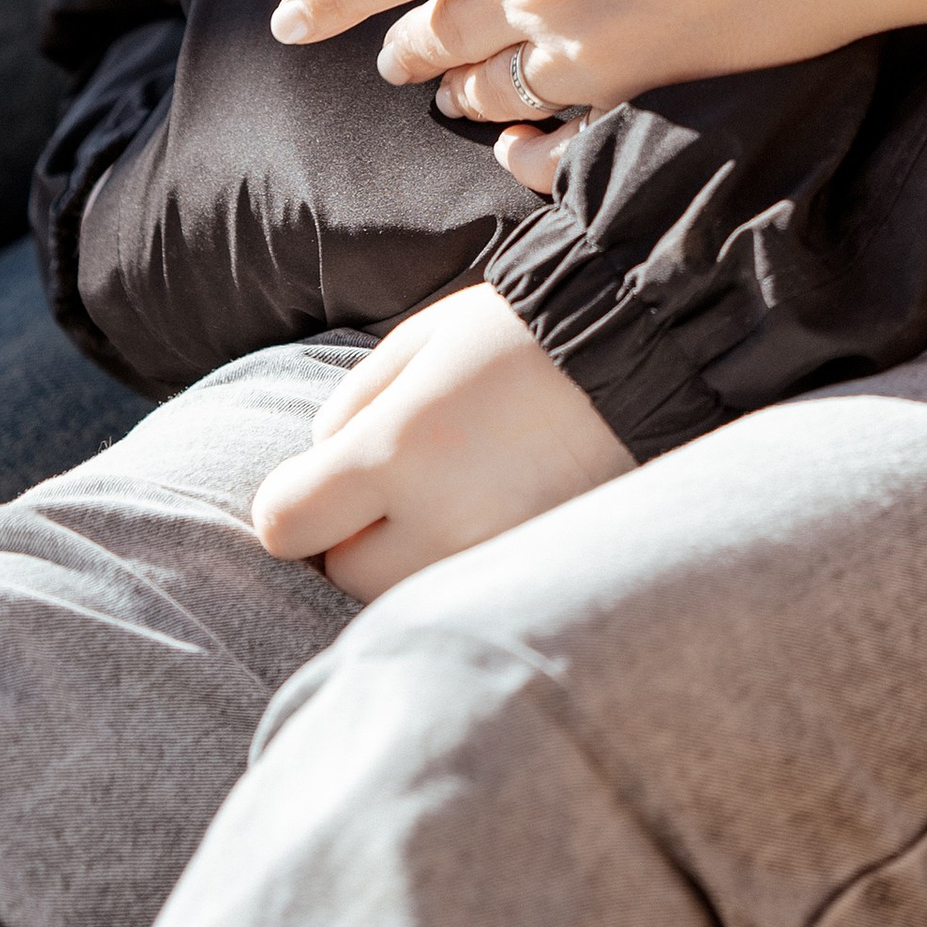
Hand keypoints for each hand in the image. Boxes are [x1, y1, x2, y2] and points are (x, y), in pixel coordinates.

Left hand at [249, 286, 631, 600]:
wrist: (639, 350)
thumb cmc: (519, 333)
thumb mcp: (421, 340)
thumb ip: (354, 401)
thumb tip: (321, 456)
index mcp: (398, 449)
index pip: (287, 524)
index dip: (289, 503)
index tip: (314, 481)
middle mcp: (438, 519)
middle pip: (344, 571)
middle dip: (351, 532)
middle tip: (392, 481)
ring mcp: (489, 556)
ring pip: (402, 594)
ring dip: (403, 557)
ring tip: (445, 495)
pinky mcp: (531, 570)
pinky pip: (461, 589)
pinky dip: (457, 564)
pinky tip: (486, 510)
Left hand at [271, 0, 904, 119]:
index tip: (289, 19)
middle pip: (437, 29)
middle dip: (406, 48)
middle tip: (390, 63)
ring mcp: (587, 38)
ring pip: (489, 88)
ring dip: (463, 95)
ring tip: (455, 99)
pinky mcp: (642, 86)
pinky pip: (554, 134)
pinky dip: (527, 144)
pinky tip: (522, 147)